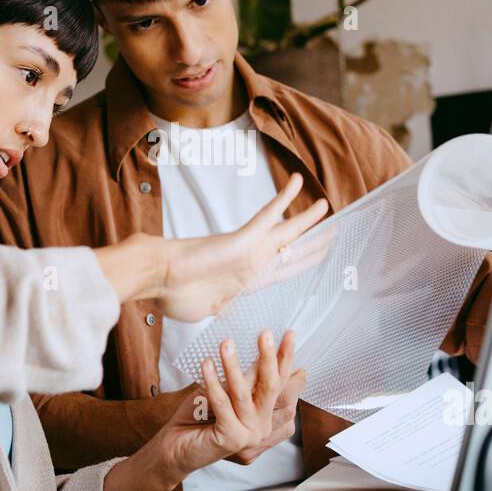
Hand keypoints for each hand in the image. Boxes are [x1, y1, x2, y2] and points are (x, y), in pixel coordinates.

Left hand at [148, 329, 296, 481]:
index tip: (289, 333)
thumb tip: (263, 349)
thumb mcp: (226, 390)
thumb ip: (246, 378)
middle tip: (266, 333)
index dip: (285, 358)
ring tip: (226, 343)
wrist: (175, 445)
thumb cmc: (199, 415)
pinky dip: (212, 382)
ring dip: (233, 365)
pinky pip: (221, 403)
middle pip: (271, 387)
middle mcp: (262, 426)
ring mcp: (250, 435)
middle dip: (269, 357)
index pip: (280, 381)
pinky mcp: (232, 439)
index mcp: (265, 414)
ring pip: (243, 393)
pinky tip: (206, 363)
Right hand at [155, 174, 327, 322]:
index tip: (318, 256)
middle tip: (335, 231)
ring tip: (326, 206)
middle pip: (293, 250)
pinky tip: (297, 182)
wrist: (156, 278)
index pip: (283, 270)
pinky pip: (269, 215)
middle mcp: (253, 263)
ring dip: (309, 219)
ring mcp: (249, 249)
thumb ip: (223, 304)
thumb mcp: (208, 308)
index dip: (303, 263)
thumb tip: (227, 306)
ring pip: (289, 231)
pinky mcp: (243, 238)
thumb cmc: (174, 294)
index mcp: (248, 281)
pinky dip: (284, 198)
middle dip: (315, 242)